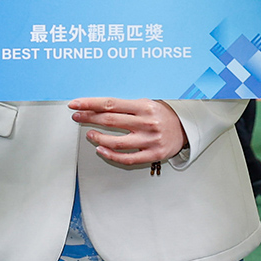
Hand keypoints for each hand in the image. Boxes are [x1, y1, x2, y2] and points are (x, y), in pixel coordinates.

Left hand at [69, 98, 187, 168]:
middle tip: (77, 116)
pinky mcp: (152, 154)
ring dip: (98, 137)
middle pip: (110, 120)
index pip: (110, 104)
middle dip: (89, 118)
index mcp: (144, 106)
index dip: (89, 104)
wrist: (186, 128)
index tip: (75, 104)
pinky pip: (127, 157)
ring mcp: (149, 139)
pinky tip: (101, 150)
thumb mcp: (146, 103)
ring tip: (89, 134)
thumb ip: (125, 106)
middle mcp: (146, 122)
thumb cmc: (161, 115)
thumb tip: (96, 107)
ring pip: (116, 141)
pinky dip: (111, 155)